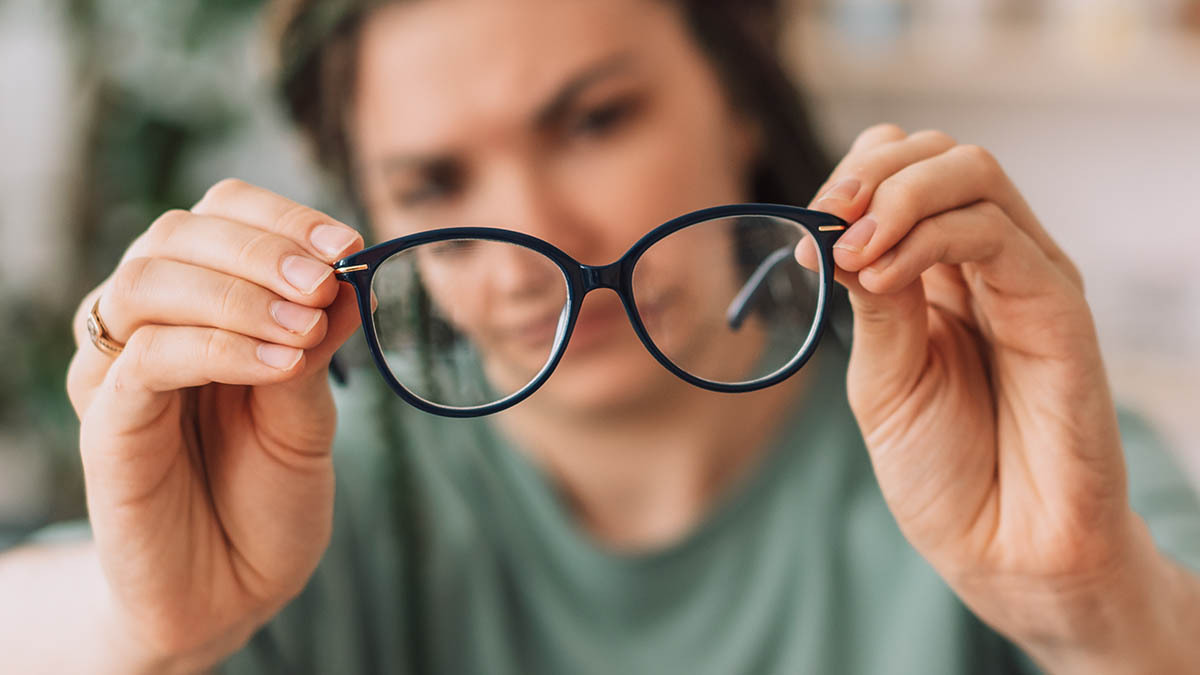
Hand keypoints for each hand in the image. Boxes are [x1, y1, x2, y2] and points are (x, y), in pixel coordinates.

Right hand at [65, 179, 363, 665]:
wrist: (234, 588)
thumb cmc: (268, 493)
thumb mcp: (311, 411)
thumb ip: (319, 344)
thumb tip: (351, 275)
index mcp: (203, 304)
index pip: (220, 215)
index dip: (281, 217)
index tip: (349, 242)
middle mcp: (150, 323)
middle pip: (177, 234)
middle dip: (263, 247)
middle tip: (328, 279)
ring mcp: (118, 370)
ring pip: (150, 281)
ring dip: (241, 292)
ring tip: (307, 329)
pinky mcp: (106, 423)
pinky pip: (146, 358)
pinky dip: (218, 347)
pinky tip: (279, 365)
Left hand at [806, 125, 1184, 667]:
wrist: (1003, 549)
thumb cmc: (943, 471)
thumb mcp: (882, 379)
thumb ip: (873, 303)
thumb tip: (843, 230)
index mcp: (937, 275)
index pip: (899, 174)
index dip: (848, 182)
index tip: (804, 234)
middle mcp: (985, 263)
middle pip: (936, 153)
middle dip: (866, 172)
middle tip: (823, 222)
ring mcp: (1024, 277)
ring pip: (970, 171)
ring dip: (894, 195)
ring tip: (849, 251)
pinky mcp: (1058, 304)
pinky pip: (993, 233)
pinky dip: (925, 236)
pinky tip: (881, 273)